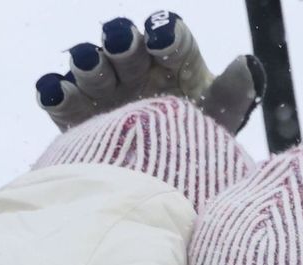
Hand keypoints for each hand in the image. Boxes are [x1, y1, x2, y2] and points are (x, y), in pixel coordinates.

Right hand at [36, 11, 264, 134]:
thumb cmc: (194, 148)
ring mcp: (102, 90)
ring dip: (89, 63)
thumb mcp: (218, 121)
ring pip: (90, 65)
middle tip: (124, 49)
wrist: (158, 191)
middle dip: (123, 44)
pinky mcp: (74, 116)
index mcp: (171, 61)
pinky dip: (55, 91)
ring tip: (90, 68)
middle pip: (125, 45)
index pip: (168, 36)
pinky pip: (59, 97)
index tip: (164, 43)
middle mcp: (134, 68)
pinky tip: (56, 91)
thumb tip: (246, 63)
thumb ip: (233, 93)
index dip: (165, 36)